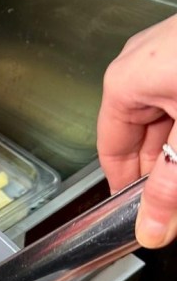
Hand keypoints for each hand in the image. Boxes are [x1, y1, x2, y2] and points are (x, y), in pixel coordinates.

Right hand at [98, 14, 176, 246]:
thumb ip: (170, 187)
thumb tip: (153, 226)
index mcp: (125, 83)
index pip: (111, 150)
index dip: (125, 190)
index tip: (141, 217)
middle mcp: (141, 65)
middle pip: (142, 136)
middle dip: (162, 172)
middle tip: (175, 206)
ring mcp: (171, 54)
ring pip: (170, 120)